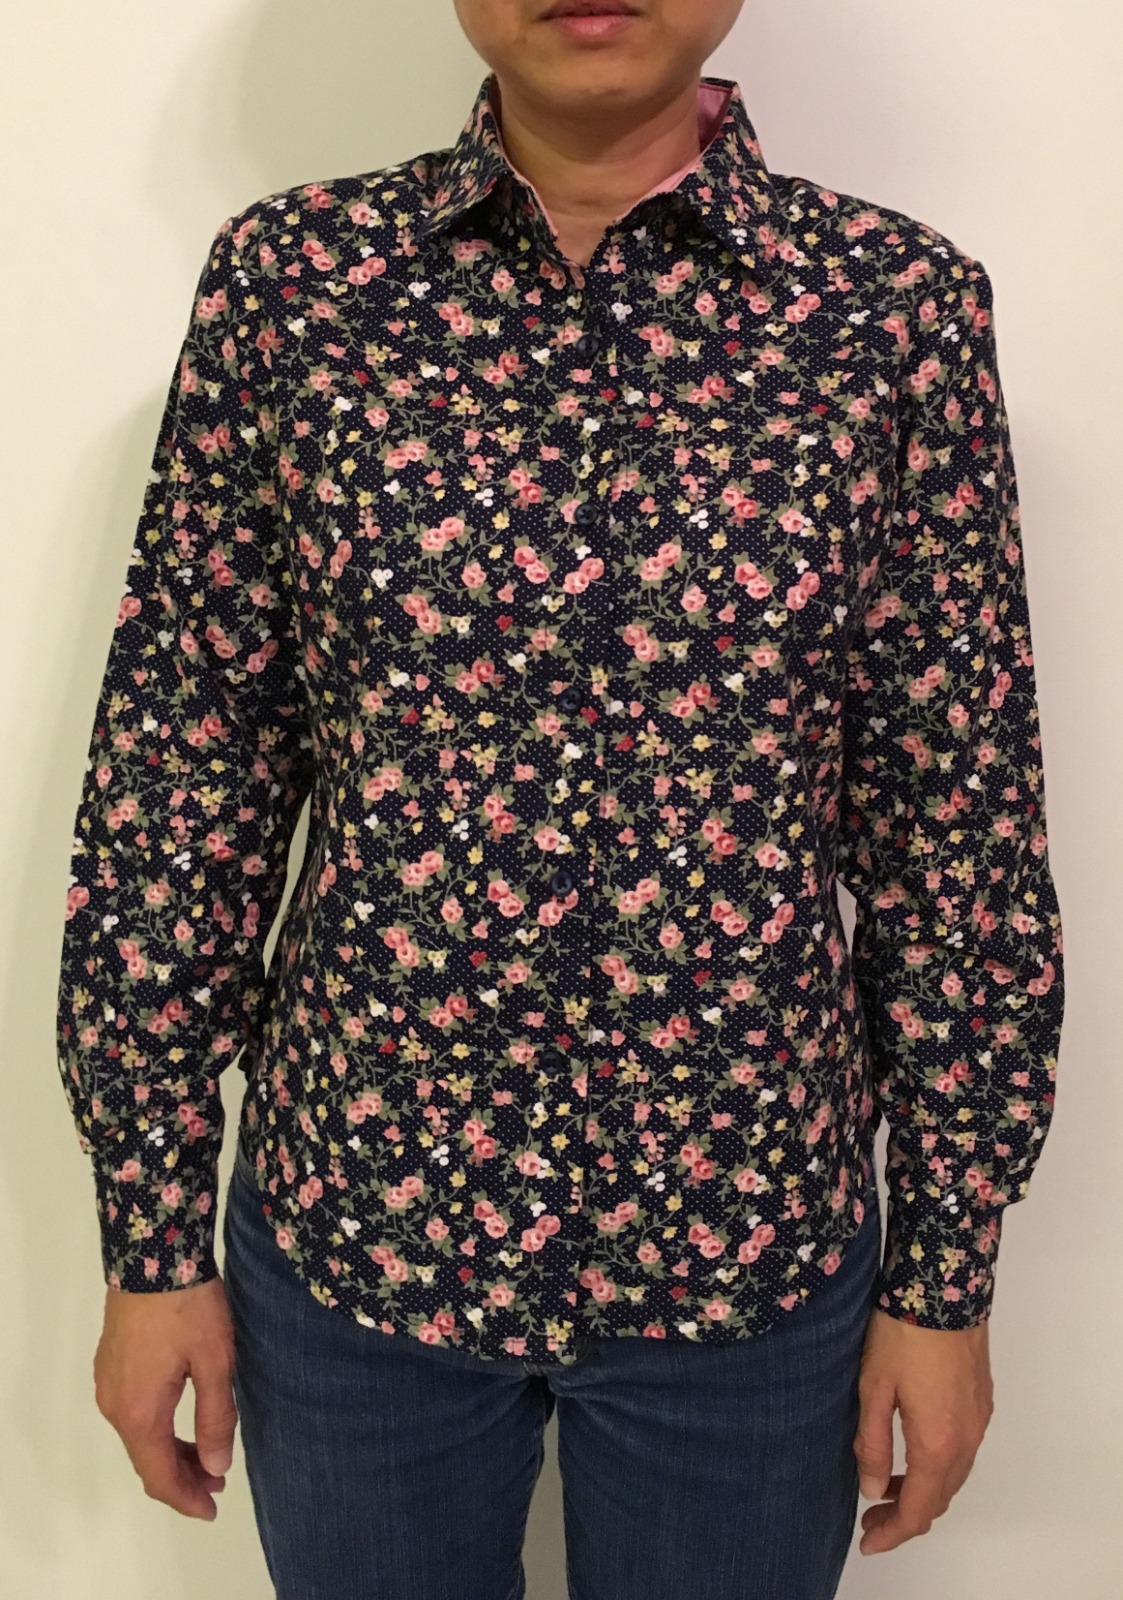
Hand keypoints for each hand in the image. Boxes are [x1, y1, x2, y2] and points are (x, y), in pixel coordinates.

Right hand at [93, 1275, 237, 1520]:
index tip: (213, 1509)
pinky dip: (157, 1427)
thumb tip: (215, 1467)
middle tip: (217, 1483)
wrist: (153, 1253)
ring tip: (206, 1456)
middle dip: (181, 1477)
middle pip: (145, 1458)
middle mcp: (114, 1405)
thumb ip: (215, 1418)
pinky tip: (181, 1421)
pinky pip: (132, 1412)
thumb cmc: (189, 1307)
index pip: (159, 1475)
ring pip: (138, 1435)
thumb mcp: (214, 1362)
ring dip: (169, 1451)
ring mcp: (108, 1383)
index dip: (186, 1498)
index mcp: (139, 1412)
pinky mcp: (111, 1363)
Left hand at [853, 1306, 993, 1553]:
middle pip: (940, 1497)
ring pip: (954, 1476)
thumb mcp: (873, 1388)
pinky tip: (914, 1454)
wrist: (943, 1286)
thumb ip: (873, 1443)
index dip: (892, 1533)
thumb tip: (872, 1488)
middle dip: (905, 1515)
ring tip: (887, 1488)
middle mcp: (966, 1439)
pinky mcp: (982, 1401)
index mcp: (938, 1443)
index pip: (917, 1508)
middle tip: (871, 1517)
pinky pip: (963, 1452)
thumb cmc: (901, 1333)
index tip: (868, 1541)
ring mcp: (979, 1420)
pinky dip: (939, 1467)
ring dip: (923, 1490)